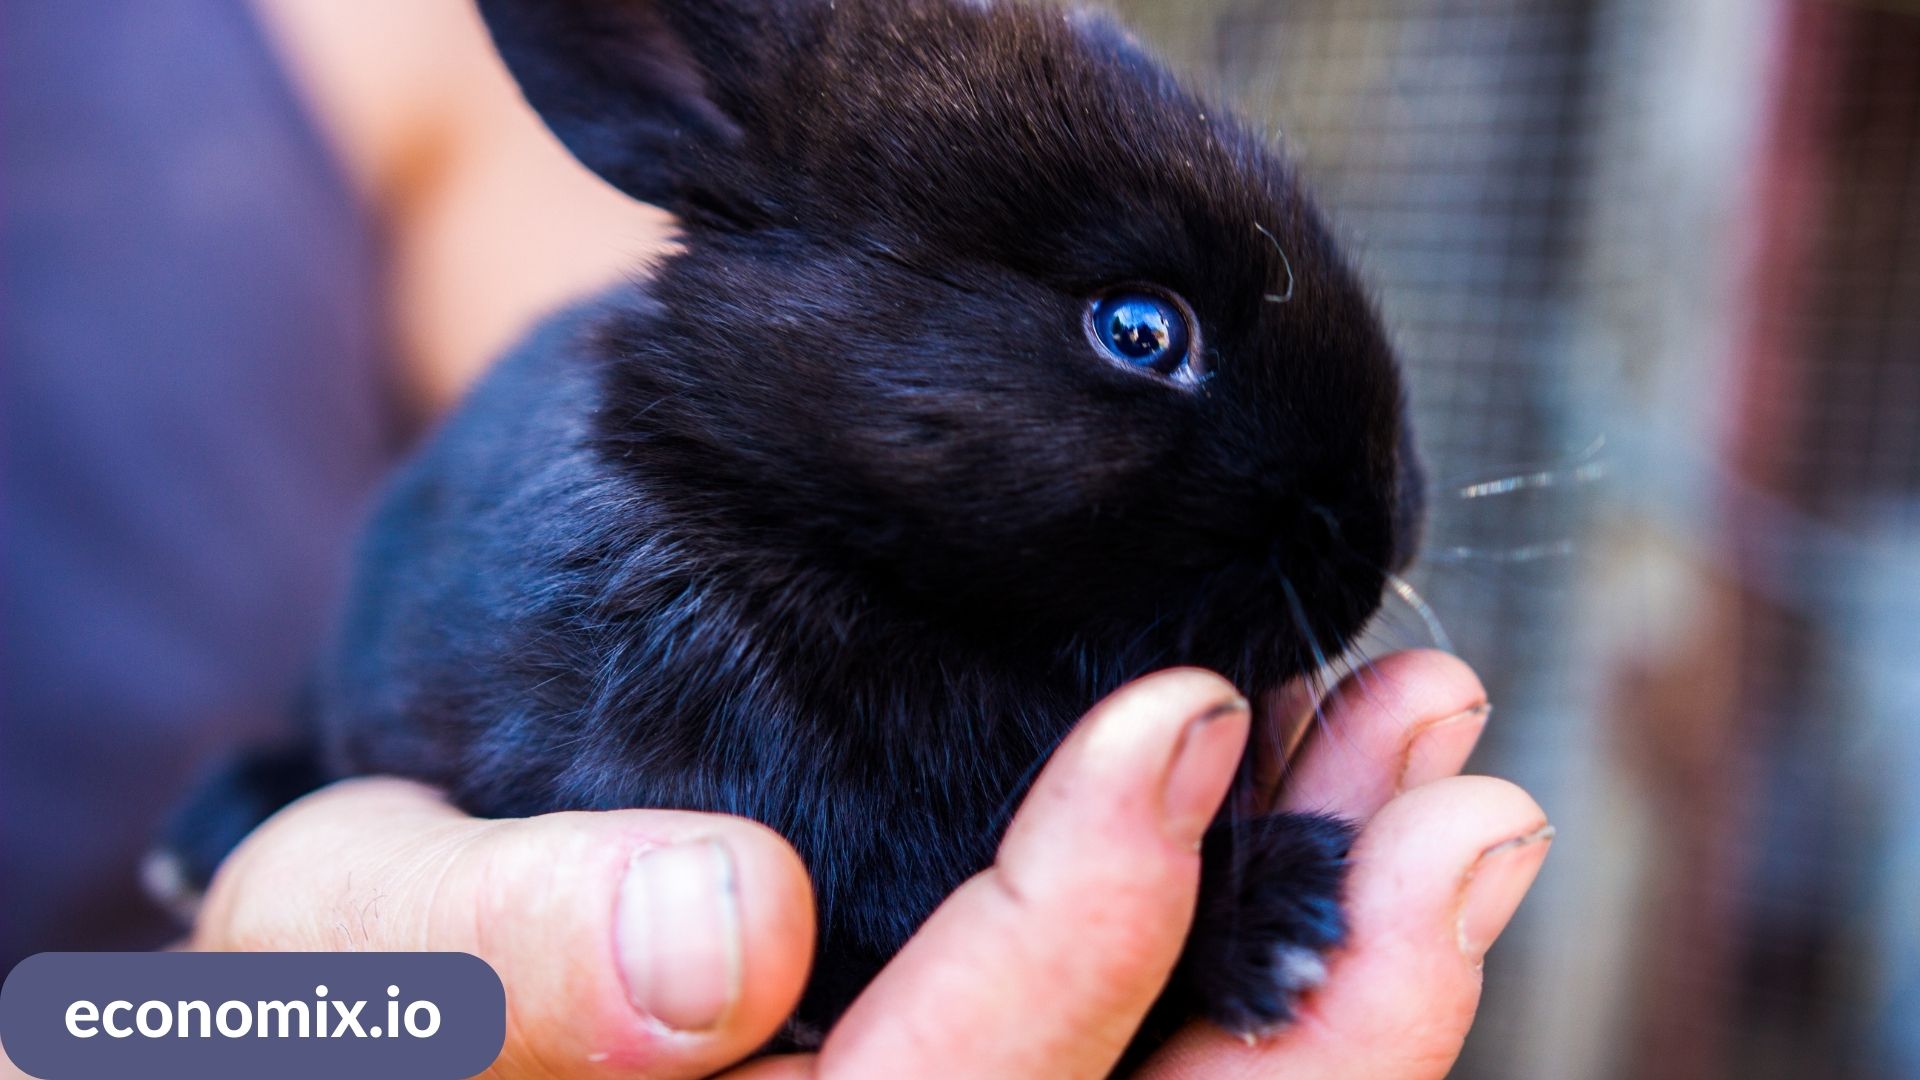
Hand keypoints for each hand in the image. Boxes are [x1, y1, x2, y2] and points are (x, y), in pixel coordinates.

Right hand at [187, 650, 1546, 1078]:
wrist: (434, 968)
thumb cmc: (388, 955)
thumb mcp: (365, 936)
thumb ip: (511, 952)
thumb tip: (733, 933)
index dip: (1085, 930)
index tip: (1180, 711)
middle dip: (1337, 987)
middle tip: (1457, 783)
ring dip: (1365, 968)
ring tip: (1457, 786)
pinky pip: (1195, 1072)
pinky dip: (1308, 961)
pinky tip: (1372, 834)